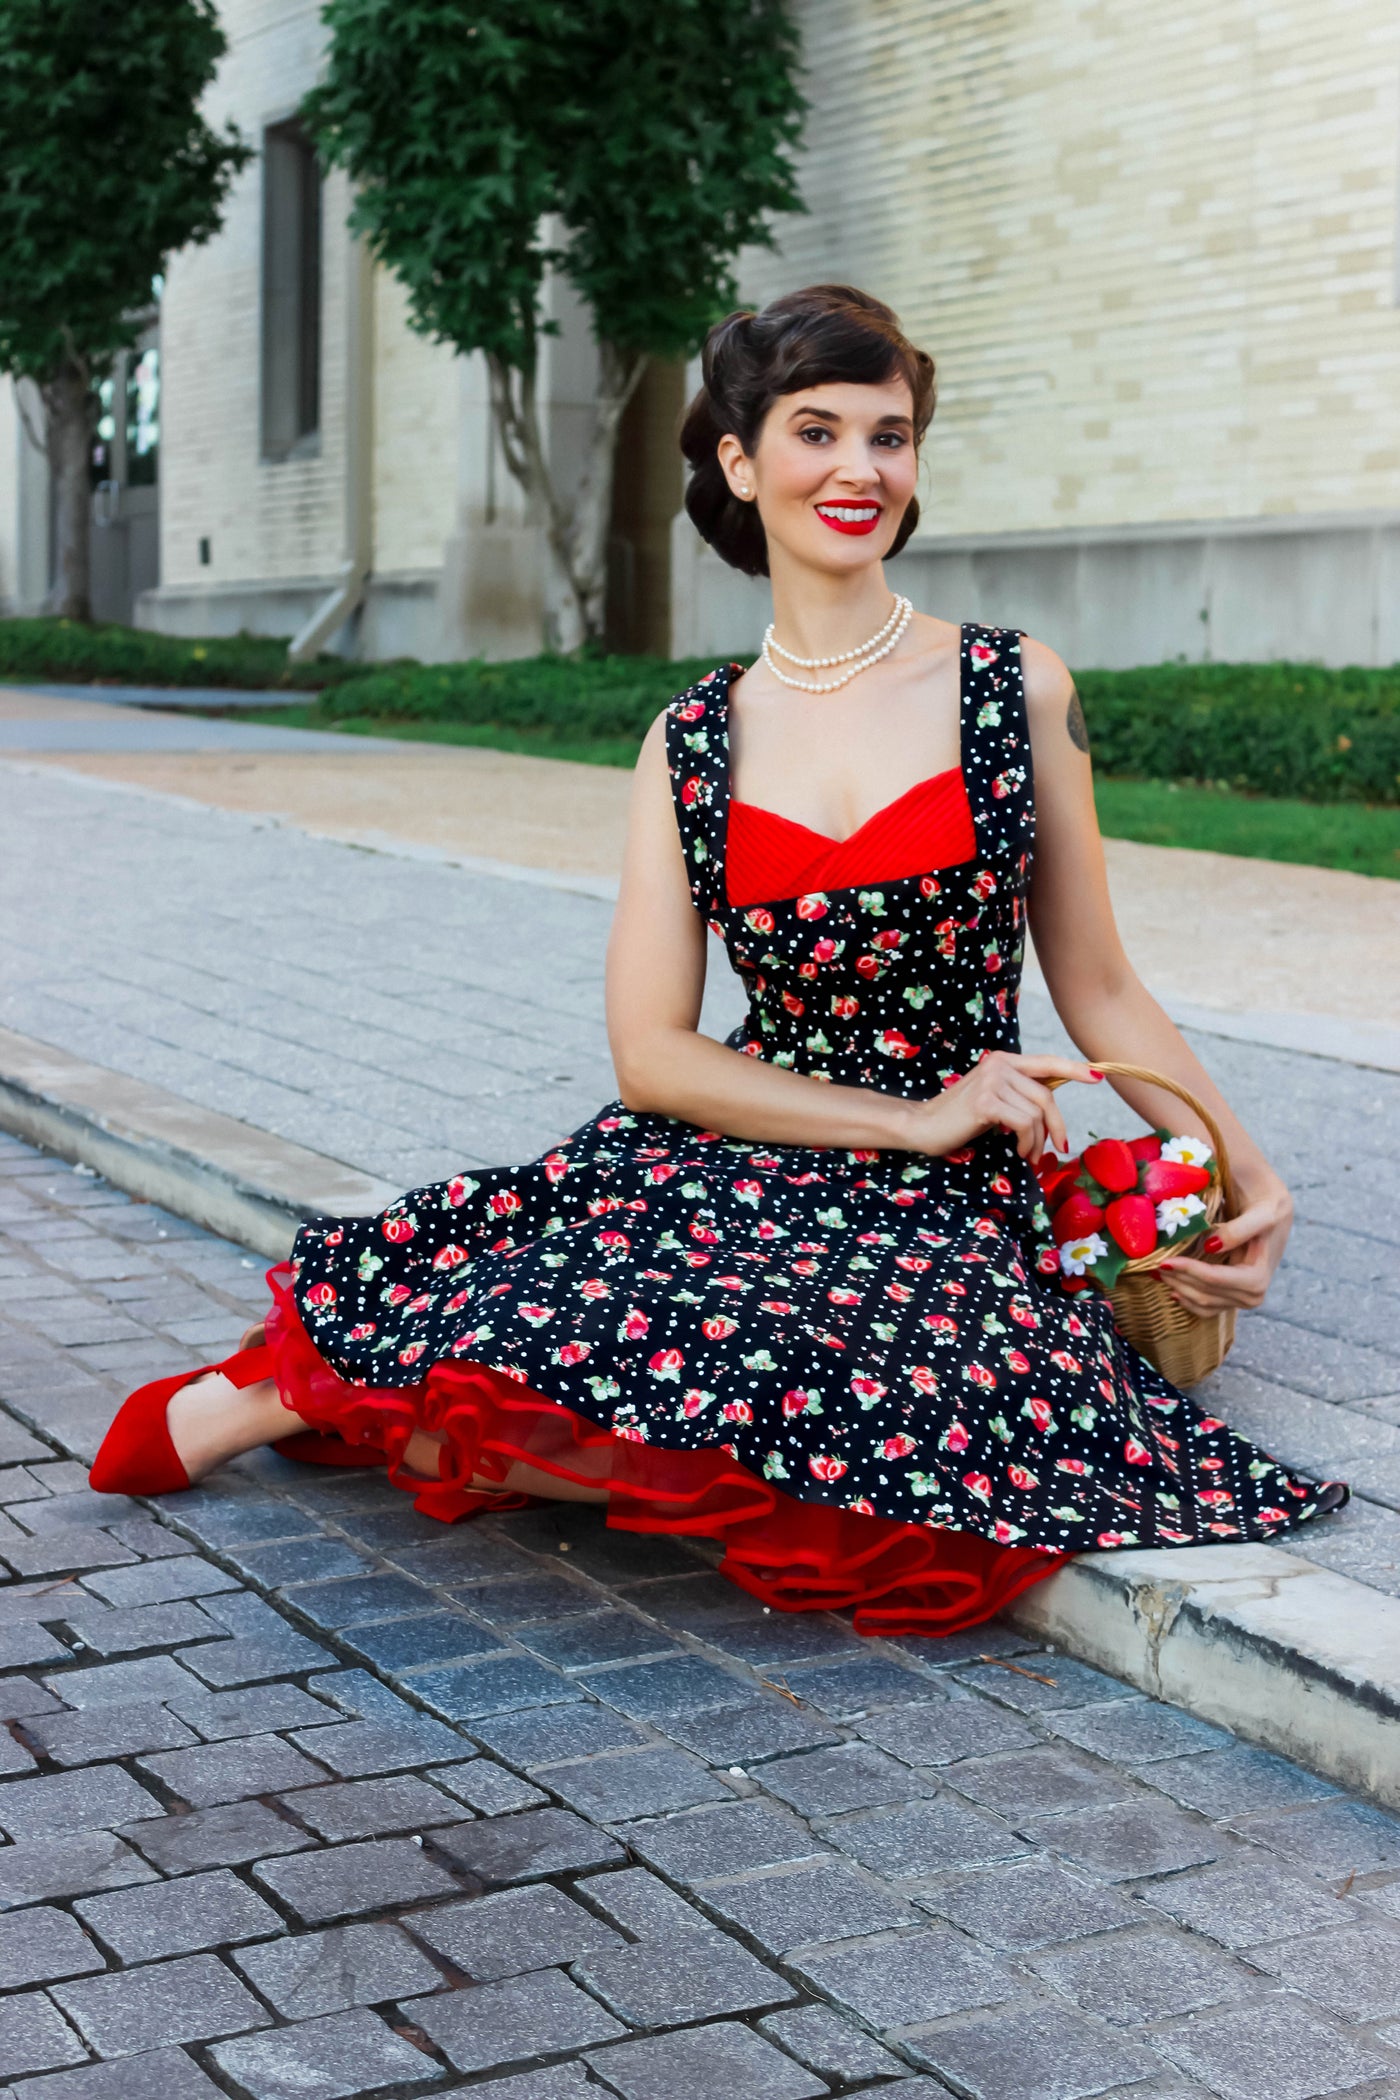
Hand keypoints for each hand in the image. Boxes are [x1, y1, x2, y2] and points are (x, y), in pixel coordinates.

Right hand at [909, 1050, 1103, 1161]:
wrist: (923, 1125)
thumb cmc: (959, 1118)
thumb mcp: (993, 1099)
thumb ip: (1018, 1094)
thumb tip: (1050, 1111)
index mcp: (1003, 1061)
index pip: (1046, 1062)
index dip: (1074, 1069)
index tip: (1097, 1077)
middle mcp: (999, 1064)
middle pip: (1046, 1096)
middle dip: (1056, 1126)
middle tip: (1057, 1148)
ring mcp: (992, 1081)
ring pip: (1037, 1114)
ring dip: (1038, 1141)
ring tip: (1028, 1154)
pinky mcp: (986, 1101)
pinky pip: (1024, 1123)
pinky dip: (1026, 1142)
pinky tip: (1018, 1151)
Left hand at [1159, 1177, 1292, 1314]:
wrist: (1273, 1208)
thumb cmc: (1267, 1205)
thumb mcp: (1261, 1212)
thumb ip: (1240, 1230)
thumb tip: (1211, 1247)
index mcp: (1259, 1276)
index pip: (1215, 1279)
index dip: (1189, 1271)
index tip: (1164, 1260)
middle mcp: (1253, 1295)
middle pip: (1206, 1293)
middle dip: (1178, 1279)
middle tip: (1152, 1264)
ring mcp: (1242, 1300)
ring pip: (1202, 1303)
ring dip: (1178, 1288)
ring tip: (1156, 1271)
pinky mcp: (1233, 1298)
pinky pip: (1206, 1308)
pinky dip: (1187, 1298)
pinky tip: (1172, 1287)